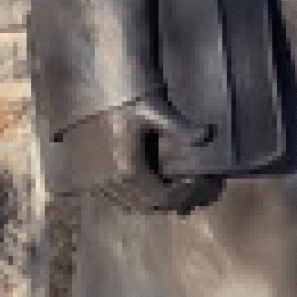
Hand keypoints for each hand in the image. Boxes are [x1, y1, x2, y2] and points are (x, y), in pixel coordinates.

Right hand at [49, 91, 220, 215]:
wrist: (99, 90)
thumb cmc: (128, 98)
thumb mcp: (156, 110)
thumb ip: (181, 128)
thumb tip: (207, 134)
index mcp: (127, 169)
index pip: (162, 198)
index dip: (183, 194)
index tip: (197, 181)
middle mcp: (110, 181)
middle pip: (148, 205)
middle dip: (170, 198)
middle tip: (188, 184)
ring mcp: (97, 182)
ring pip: (131, 205)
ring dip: (152, 199)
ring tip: (169, 183)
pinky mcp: (90, 178)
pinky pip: (116, 198)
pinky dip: (134, 196)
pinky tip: (146, 181)